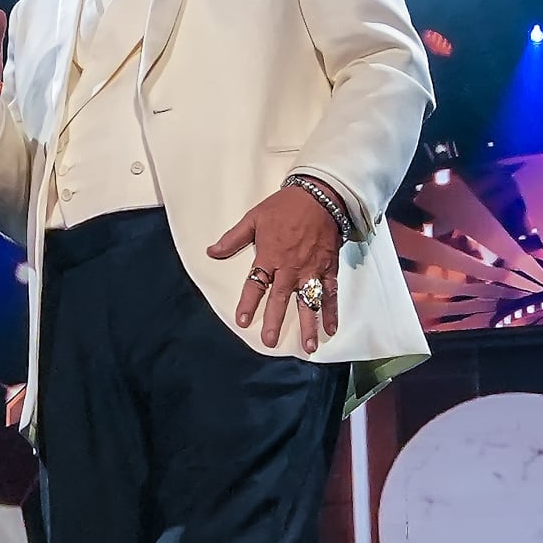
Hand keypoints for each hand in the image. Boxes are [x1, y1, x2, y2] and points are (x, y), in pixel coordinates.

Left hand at [208, 182, 344, 350]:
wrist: (318, 195)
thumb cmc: (284, 206)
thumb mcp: (254, 218)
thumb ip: (233, 239)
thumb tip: (211, 251)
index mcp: (270, 256)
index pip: (256, 285)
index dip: (248, 303)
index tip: (243, 321)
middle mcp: (290, 267)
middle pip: (281, 299)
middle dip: (275, 321)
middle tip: (271, 341)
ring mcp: (311, 269)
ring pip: (309, 301)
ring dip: (309, 324)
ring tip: (308, 346)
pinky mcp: (328, 267)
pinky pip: (331, 293)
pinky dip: (332, 310)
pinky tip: (331, 328)